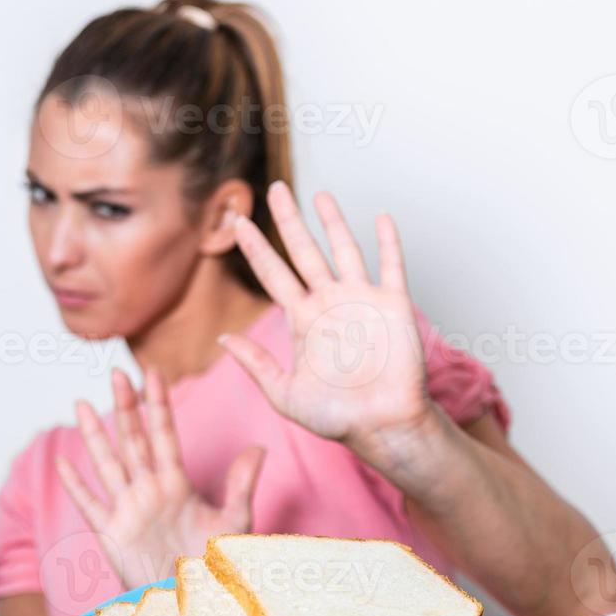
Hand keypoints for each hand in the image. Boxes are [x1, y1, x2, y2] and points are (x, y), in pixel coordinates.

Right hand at [56, 367, 265, 589]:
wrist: (195, 603)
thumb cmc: (215, 566)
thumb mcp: (235, 522)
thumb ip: (242, 486)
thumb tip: (259, 448)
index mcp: (176, 484)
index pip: (164, 435)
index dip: (158, 406)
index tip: (153, 374)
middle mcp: (149, 491)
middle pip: (133, 440)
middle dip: (126, 407)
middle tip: (118, 372)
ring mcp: (128, 510)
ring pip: (108, 464)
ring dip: (95, 435)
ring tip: (82, 404)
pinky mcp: (113, 534)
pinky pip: (91, 505)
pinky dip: (77, 485)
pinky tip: (64, 463)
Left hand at [221, 183, 433, 452]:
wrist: (383, 426)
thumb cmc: (337, 417)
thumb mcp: (285, 394)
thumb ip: (256, 364)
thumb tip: (222, 340)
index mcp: (302, 320)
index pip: (272, 273)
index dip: (255, 246)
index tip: (237, 221)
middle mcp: (329, 303)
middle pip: (304, 251)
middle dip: (289, 219)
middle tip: (275, 189)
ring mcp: (361, 300)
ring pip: (343, 249)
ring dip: (333, 221)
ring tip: (319, 194)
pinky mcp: (393, 304)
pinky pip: (390, 265)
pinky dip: (387, 242)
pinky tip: (381, 218)